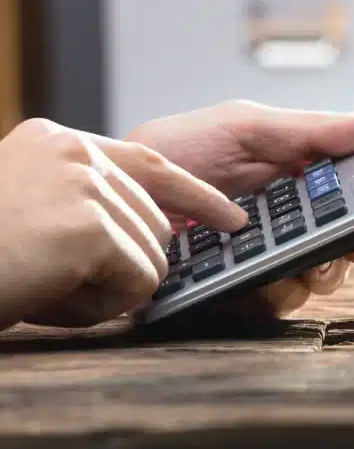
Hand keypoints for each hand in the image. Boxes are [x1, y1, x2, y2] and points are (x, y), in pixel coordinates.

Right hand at [0, 118, 243, 330]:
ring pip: (153, 256)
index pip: (150, 162)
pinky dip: (102, 307)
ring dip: (107, 289)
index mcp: (56, 141)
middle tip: (52, 279)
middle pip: (156, 223)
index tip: (230, 216)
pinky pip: (140, 283)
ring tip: (42, 283)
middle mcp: (74, 151)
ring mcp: (83, 182)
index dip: (195, 194)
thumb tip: (157, 236)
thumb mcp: (28, 214)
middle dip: (121, 266)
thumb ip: (85, 209)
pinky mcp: (89, 224)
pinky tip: (49, 296)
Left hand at [123, 100, 353, 317]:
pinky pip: (275, 304)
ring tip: (300, 266)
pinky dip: (274, 297)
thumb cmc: (181, 150)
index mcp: (301, 179)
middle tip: (339, 247)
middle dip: (350, 249)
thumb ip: (317, 130)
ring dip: (316, 276)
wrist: (116, 191)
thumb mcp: (250, 128)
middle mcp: (290, 220)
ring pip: (317, 279)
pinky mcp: (240, 290)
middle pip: (346, 244)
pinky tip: (259, 284)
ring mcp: (266, 257)